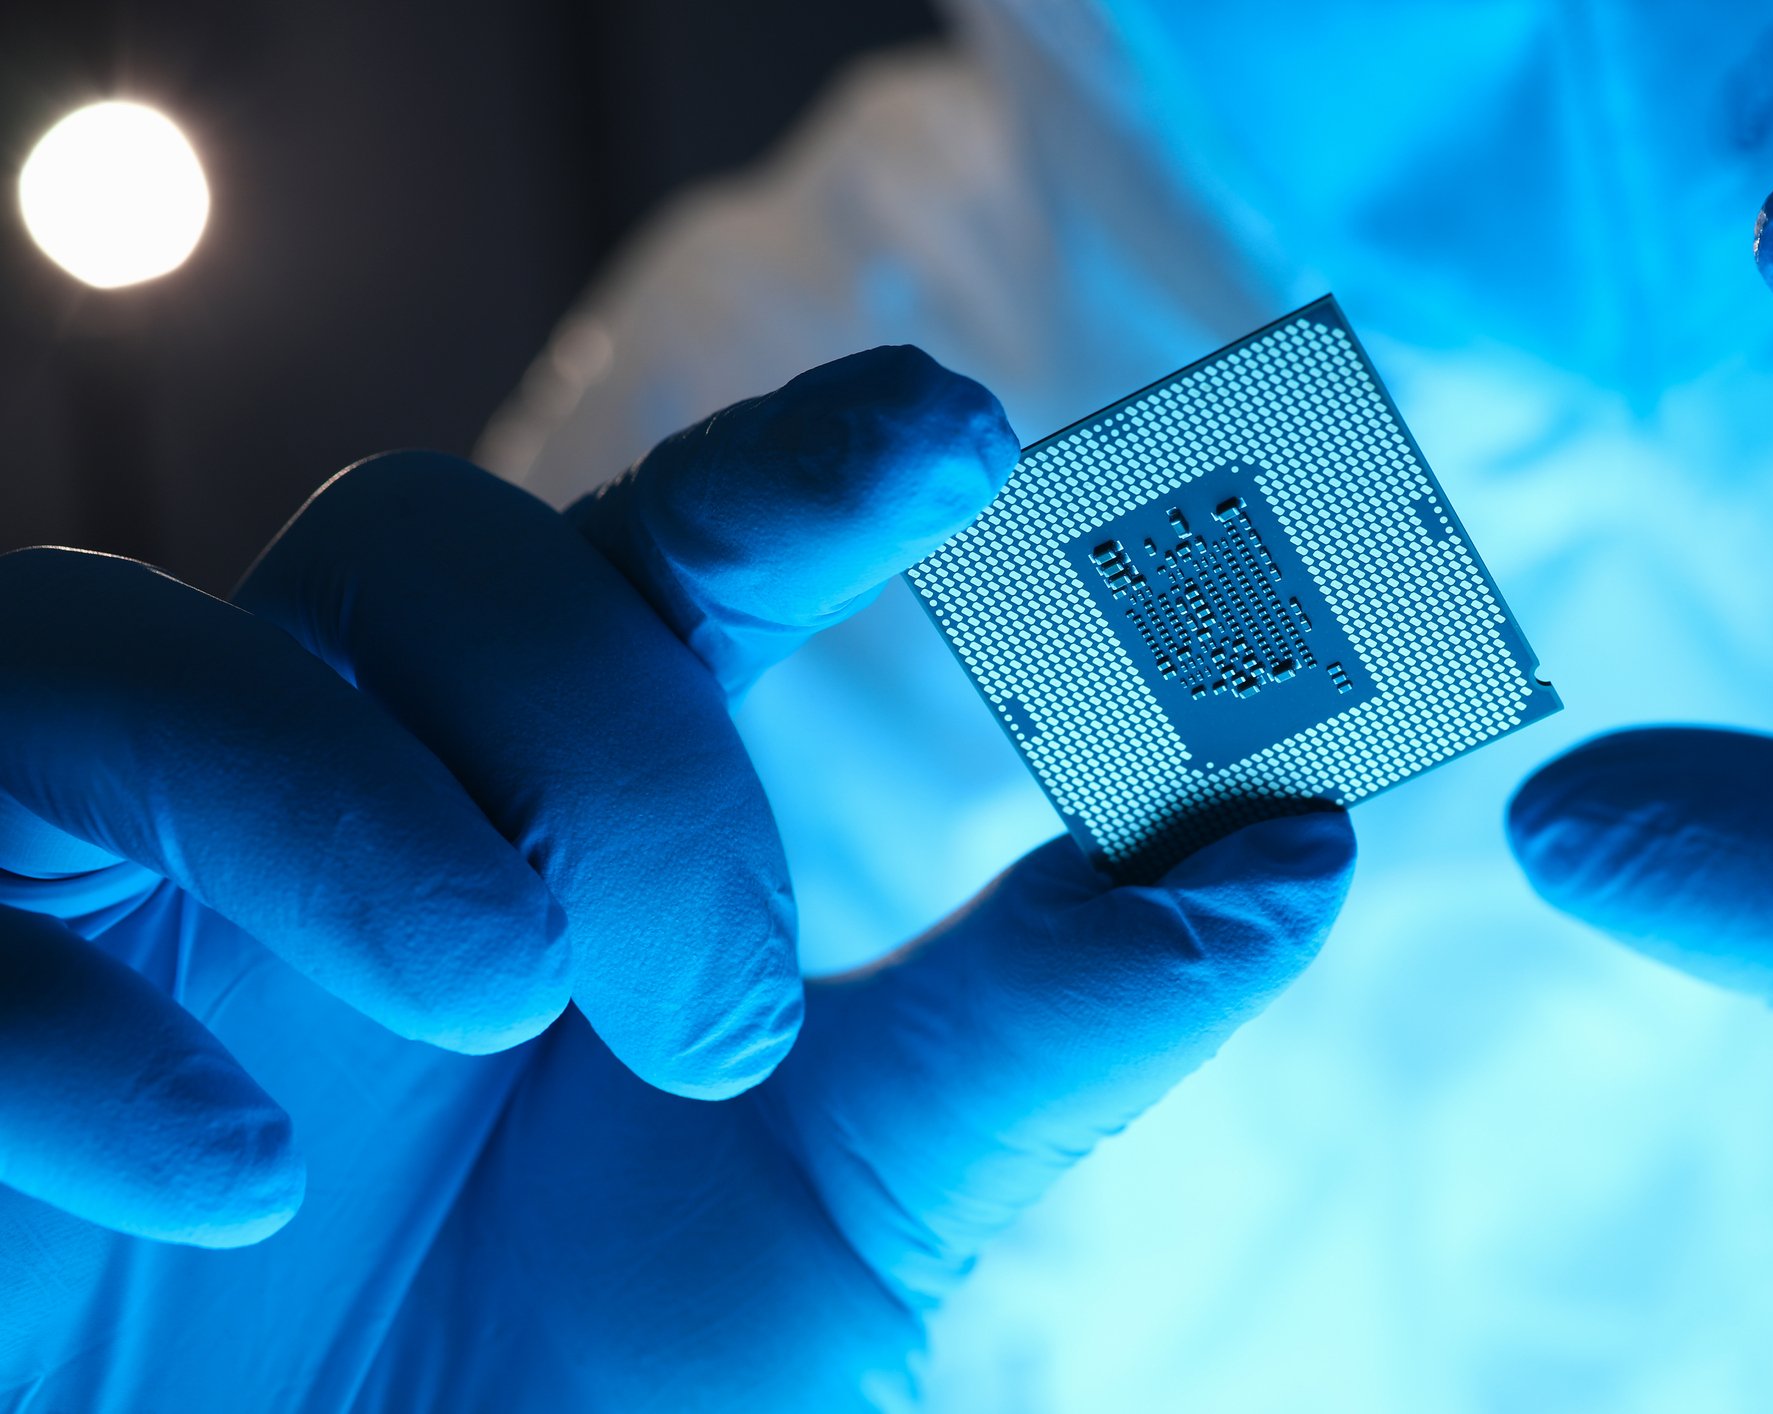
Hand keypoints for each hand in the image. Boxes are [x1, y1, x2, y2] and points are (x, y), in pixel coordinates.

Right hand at [0, 347, 1353, 1408]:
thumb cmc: (582, 1413)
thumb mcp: (845, 1218)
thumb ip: (1043, 1035)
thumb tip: (1295, 852)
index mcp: (552, 820)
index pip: (665, 557)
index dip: (796, 462)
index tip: (957, 434)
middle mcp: (333, 809)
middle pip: (428, 553)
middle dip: (600, 732)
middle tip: (719, 1005)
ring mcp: (105, 894)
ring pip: (141, 649)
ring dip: (344, 805)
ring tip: (494, 1004)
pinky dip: (71, 1013)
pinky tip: (227, 1183)